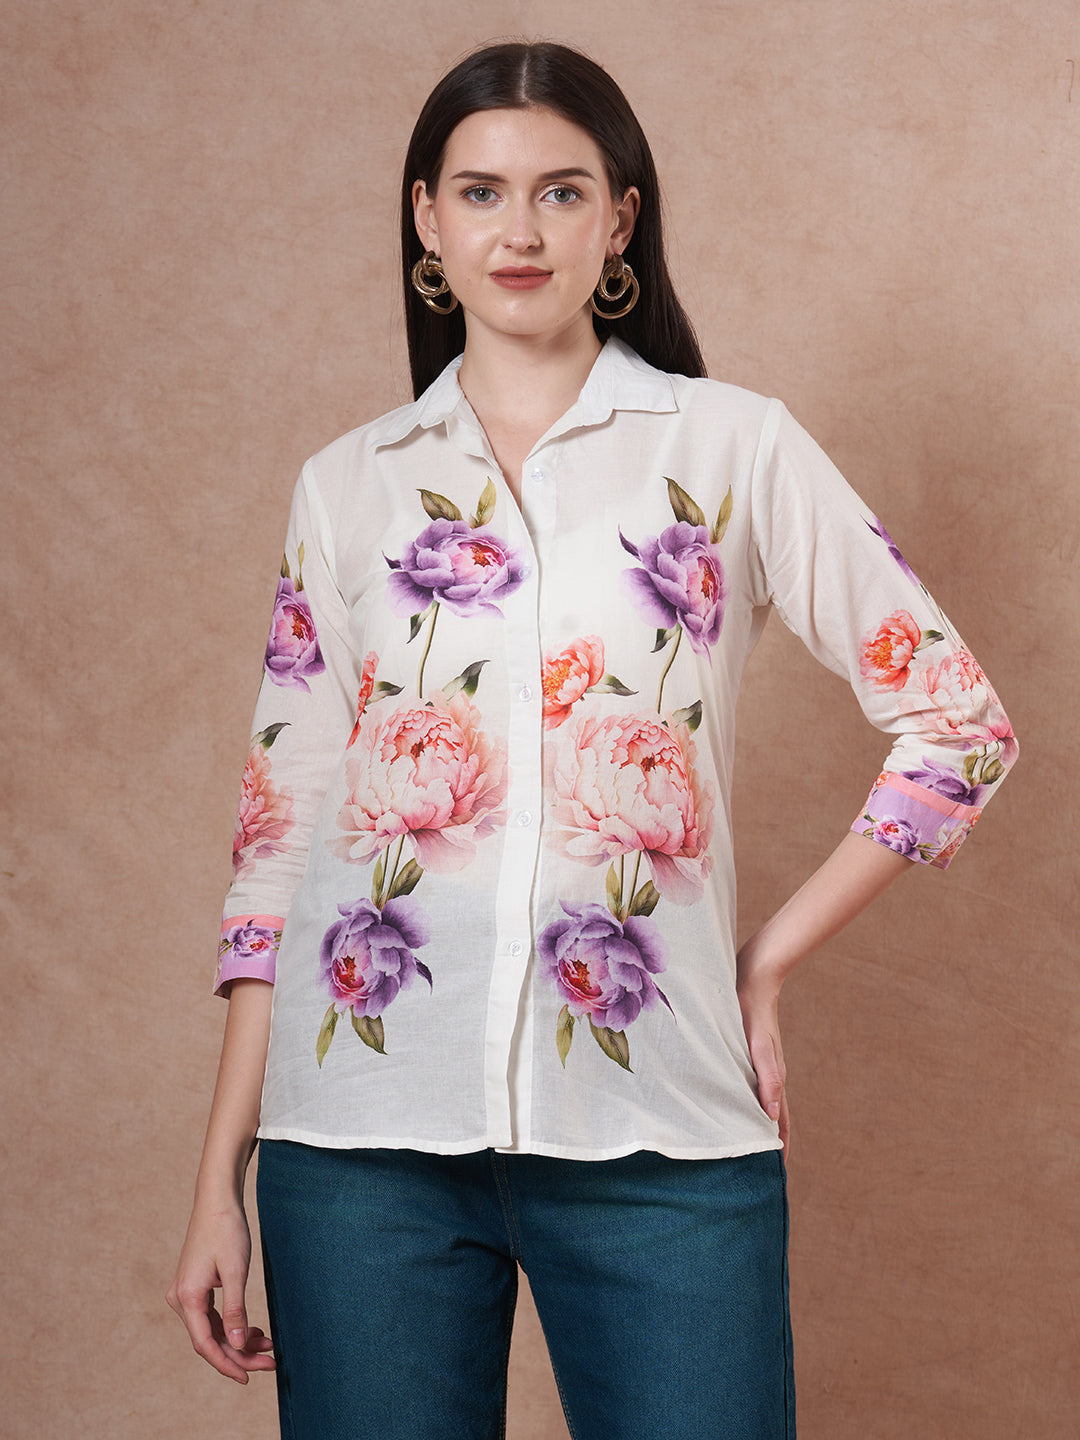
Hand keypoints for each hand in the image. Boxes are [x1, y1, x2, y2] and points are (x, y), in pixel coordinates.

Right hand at [166, 1200, 275, 1383]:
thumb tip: (237, 1345)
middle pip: (211, 1340)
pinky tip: (254, 1330)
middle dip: (241, 1354)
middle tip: (271, 1362)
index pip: (206, 1344)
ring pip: (214, 1330)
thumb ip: (236, 1310)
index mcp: (187, 1298)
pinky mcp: (195, 1287)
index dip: (228, 1364)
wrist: (217, 1200)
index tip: (249, 1378)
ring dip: (239, 1341)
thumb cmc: (226, 1229)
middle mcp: (181, 1299)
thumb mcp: (236, 1271)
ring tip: (269, 1345)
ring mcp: (187, 1293)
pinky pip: (214, 1316)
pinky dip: (234, 1325)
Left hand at [736, 950, 789, 1153]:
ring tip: (746, 1146)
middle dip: (768, 1144)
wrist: (753, 977)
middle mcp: (768, 1076)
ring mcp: (758, 1065)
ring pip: (759, 1103)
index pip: (780, 1125)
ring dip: (755, 1125)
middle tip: (759, 1171)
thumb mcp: (759, 1045)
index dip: (779, 1150)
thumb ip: (767, 1077)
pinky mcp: (747, 1054)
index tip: (776, 1177)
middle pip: (772, 1118)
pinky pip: (747, 1086)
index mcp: (774, 1079)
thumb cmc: (752, 1012)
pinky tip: (731, 1104)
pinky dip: (744, 1102)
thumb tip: (771, 1116)